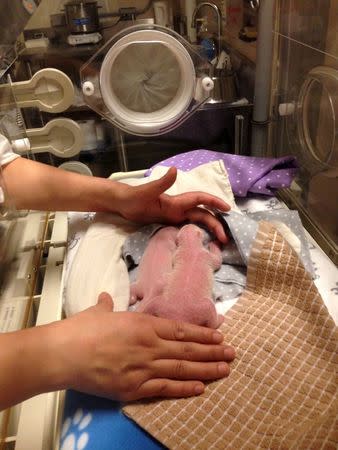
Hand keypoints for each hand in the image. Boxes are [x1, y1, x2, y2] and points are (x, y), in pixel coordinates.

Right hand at [50, 293, 234, 401]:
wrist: (63, 354)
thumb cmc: (80, 330)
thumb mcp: (98, 312)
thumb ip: (108, 305)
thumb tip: (107, 298)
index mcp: (143, 324)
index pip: (182, 330)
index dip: (203, 334)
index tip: (220, 336)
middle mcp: (149, 345)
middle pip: (188, 350)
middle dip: (213, 352)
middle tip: (233, 354)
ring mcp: (144, 367)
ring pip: (182, 369)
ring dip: (207, 369)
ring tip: (225, 370)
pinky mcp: (134, 388)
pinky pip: (165, 389)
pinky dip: (184, 389)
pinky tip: (201, 388)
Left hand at [117, 167, 229, 242]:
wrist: (123, 204)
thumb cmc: (134, 197)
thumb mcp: (147, 191)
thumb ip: (161, 183)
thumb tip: (175, 170)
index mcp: (177, 201)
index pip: (201, 199)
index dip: (215, 202)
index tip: (228, 209)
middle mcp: (179, 208)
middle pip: (203, 215)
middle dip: (216, 224)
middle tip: (225, 239)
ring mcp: (175, 216)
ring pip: (197, 222)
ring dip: (208, 230)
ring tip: (218, 243)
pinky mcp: (169, 223)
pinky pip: (187, 229)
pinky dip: (197, 234)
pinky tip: (201, 244)